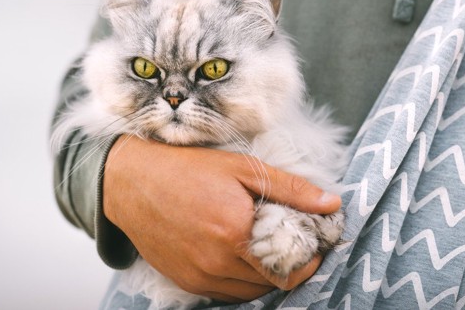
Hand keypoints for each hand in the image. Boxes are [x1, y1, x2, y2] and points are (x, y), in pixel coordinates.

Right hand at [103, 135, 341, 301]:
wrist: (132, 183)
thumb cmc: (188, 169)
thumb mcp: (242, 169)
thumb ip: (290, 189)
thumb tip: (332, 203)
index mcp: (236, 232)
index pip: (291, 267)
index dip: (309, 260)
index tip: (313, 244)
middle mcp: (218, 262)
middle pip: (273, 282)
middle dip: (289, 266)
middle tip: (291, 243)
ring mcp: (200, 276)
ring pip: (251, 291)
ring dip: (265, 275)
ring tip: (264, 247)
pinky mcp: (187, 282)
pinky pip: (226, 294)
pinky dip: (241, 281)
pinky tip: (240, 256)